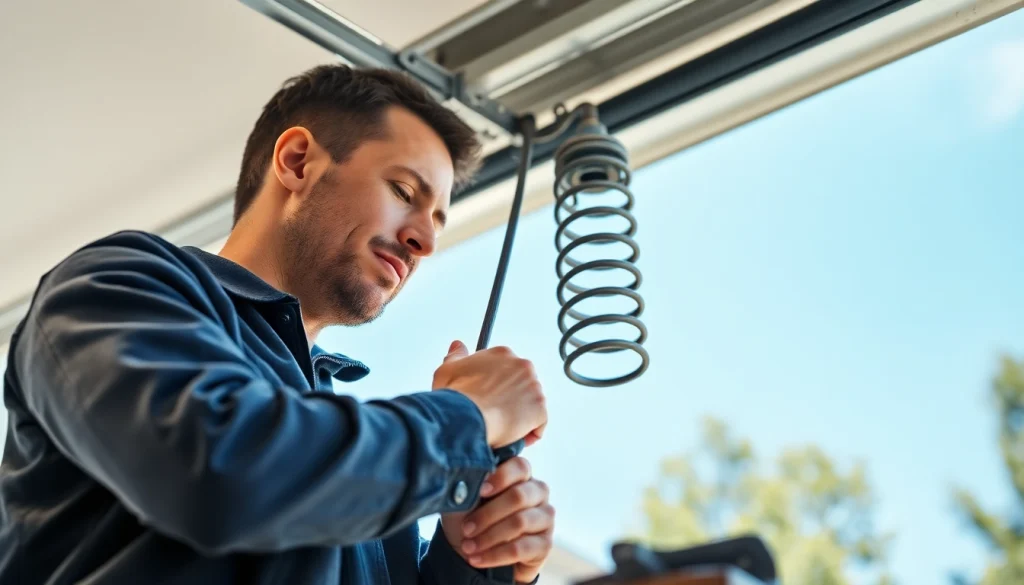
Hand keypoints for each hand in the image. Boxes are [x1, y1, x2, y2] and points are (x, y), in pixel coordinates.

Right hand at [433, 340, 546, 448]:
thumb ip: (456, 356)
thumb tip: (458, 346)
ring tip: (499, 428)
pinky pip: (538, 424)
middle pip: (521, 386)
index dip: (495, 387)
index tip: (487, 398)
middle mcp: (522, 366)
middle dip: (509, 399)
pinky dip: (527, 434)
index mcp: (502, 354)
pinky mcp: (540, 409)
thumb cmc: (456, 397)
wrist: (466, 418)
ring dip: (518, 416)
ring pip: (530, 405)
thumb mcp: (447, 371)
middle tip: (492, 413)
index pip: (506, 370)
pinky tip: (510, 438)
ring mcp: (534, 387)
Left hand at [441, 456, 554, 583]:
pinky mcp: (545, 544)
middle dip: (488, 514)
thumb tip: (475, 477)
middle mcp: (538, 492)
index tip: (480, 491)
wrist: (473, 551)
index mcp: (521, 475)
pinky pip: (520, 549)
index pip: (520, 467)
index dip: (501, 477)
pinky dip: (494, 555)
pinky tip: (476, 559)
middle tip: (466, 528)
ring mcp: (545, 517)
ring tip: (468, 546)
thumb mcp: (465, 497)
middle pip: (519, 497)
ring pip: (519, 522)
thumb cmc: (470, 516)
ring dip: (489, 537)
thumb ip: (472, 482)